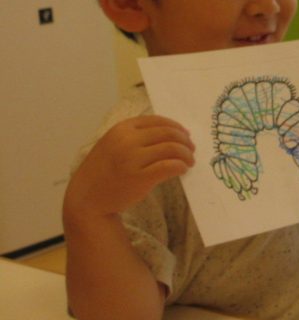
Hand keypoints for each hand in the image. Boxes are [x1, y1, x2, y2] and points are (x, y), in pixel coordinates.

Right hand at [64, 115, 193, 219]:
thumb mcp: (113, 144)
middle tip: (191, 149)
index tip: (185, 135)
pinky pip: (169, 166)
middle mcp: (127, 140)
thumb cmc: (103, 171)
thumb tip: (172, 132)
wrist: (86, 199)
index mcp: (122, 128)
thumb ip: (135, 135)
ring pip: (172, 148)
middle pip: (168, 133)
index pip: (158, 121)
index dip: (176, 127)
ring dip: (186, 154)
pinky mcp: (140, 178)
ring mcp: (133, 159)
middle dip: (185, 141)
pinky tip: (183, 170)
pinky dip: (181, 166)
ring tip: (189, 161)